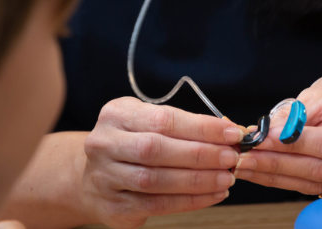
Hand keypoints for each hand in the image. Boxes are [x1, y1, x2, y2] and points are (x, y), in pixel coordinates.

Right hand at [79, 96, 243, 228]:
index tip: (230, 132)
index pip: (163, 119)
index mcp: (116, 114)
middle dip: (200, 154)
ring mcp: (106, 177)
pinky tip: (212, 195)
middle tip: (230, 156)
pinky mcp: (114, 206)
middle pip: (156, 149)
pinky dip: (189, 201)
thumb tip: (227, 130)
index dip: (200, 126)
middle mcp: (105, 143)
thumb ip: (181, 124)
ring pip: (156, 180)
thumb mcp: (146, 121)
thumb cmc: (129, 142)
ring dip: (197, 180)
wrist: (91, 177)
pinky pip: (156, 205)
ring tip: (226, 178)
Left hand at [233, 67, 321, 194]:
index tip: (261, 139)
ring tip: (249, 166)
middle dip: (278, 164)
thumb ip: (299, 111)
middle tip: (245, 157)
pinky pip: (321, 185)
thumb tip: (269, 131)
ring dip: (278, 176)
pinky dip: (292, 179)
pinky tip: (268, 171)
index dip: (293, 144)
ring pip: (319, 182)